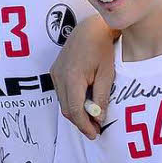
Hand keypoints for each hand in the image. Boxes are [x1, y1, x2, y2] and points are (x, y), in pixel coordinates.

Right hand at [50, 16, 116, 138]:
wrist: (91, 28)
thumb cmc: (102, 48)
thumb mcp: (107, 74)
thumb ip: (101, 97)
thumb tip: (98, 118)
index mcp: (72, 77)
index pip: (75, 110)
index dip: (84, 126)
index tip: (95, 134)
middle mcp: (59, 76)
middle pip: (67, 109)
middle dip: (81, 122)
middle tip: (96, 130)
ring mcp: (55, 73)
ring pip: (63, 102)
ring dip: (76, 113)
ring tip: (92, 118)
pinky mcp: (55, 71)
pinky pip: (62, 93)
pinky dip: (72, 102)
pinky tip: (85, 104)